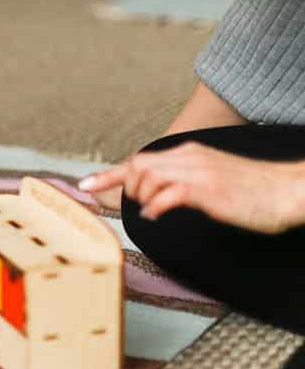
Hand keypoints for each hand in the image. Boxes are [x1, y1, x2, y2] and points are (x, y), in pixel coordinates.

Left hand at [79, 142, 304, 233]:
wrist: (288, 190)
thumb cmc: (253, 190)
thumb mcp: (212, 179)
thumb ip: (183, 181)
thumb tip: (158, 196)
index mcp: (188, 153)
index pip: (139, 160)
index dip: (108, 175)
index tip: (85, 186)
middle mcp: (188, 158)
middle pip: (136, 166)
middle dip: (125, 187)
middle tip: (139, 205)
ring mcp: (197, 172)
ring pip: (146, 177)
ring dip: (142, 198)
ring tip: (155, 210)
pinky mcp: (207, 190)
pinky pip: (167, 194)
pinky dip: (155, 206)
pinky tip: (159, 215)